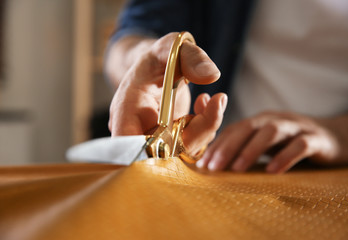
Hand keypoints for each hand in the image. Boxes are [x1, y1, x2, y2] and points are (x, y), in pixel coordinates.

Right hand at [107, 32, 226, 154]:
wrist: (157, 66)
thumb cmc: (158, 56)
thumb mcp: (171, 46)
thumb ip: (191, 57)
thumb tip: (211, 76)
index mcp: (127, 108)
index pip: (129, 144)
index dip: (153, 149)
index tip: (187, 124)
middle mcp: (137, 129)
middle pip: (163, 152)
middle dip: (197, 133)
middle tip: (216, 101)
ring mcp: (154, 138)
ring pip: (181, 152)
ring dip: (205, 130)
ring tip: (213, 99)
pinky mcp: (170, 141)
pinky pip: (191, 146)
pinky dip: (205, 129)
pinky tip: (204, 104)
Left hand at [196, 111, 347, 172]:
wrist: (333, 137)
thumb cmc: (291, 143)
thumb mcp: (266, 141)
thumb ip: (245, 146)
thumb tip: (215, 160)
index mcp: (260, 121)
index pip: (234, 129)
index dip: (217, 145)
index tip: (202, 164)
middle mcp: (275, 119)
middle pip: (248, 127)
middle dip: (228, 146)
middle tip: (213, 167)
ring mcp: (296, 126)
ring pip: (271, 132)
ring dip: (251, 150)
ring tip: (237, 169)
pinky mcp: (316, 138)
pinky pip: (300, 145)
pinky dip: (285, 157)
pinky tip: (272, 171)